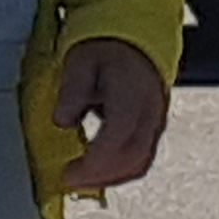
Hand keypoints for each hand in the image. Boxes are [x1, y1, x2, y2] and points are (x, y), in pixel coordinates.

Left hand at [51, 36, 167, 193]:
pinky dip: (119, 170)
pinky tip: (99, 170)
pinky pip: (142, 157)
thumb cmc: (106, 47)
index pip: (117, 137)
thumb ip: (73, 91)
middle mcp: (150, 112)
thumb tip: (62, 120)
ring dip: (110, 178)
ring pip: (139, 163)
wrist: (134, 37)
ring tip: (82, 179)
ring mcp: (156, 121)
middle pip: (131, 158)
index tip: (69, 172)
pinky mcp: (154, 127)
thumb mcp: (81, 60)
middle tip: (70, 181)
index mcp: (132, 94)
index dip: (93, 162)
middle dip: (99, 176)